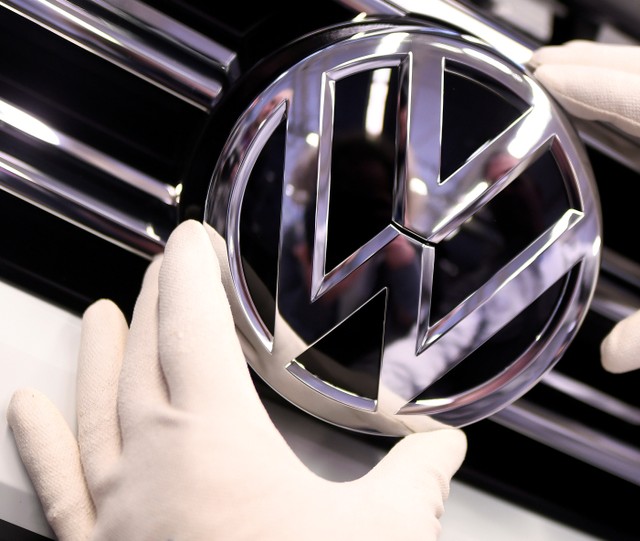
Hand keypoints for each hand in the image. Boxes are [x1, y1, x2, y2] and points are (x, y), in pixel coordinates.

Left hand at [6, 220, 466, 540]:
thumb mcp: (385, 532)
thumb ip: (420, 477)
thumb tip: (445, 450)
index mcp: (214, 440)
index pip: (191, 324)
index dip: (190, 270)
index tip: (192, 238)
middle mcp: (149, 466)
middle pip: (143, 356)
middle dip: (154, 304)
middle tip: (164, 272)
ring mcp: (115, 512)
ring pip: (95, 409)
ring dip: (99, 355)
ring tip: (98, 314)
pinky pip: (54, 486)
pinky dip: (38, 442)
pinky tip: (26, 409)